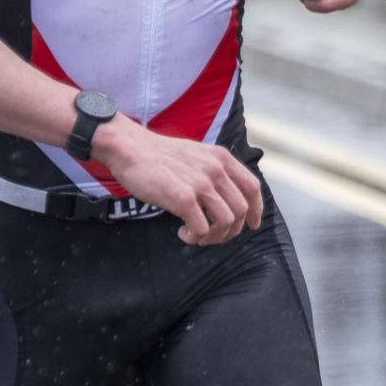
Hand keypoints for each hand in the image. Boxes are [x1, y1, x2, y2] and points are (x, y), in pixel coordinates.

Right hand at [93, 118, 262, 246]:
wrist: (128, 147)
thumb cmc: (156, 155)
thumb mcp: (194, 154)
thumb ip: (212, 170)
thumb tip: (222, 196)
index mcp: (221, 158)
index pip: (252, 187)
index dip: (256, 210)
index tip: (252, 225)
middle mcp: (215, 169)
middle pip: (241, 210)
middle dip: (230, 231)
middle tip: (213, 236)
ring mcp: (200, 183)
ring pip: (226, 222)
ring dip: (213, 237)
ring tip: (196, 236)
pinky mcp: (182, 198)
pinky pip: (201, 229)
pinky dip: (195, 238)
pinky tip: (183, 233)